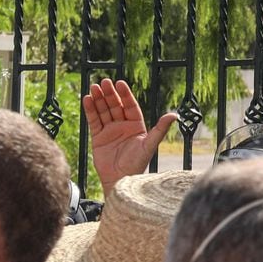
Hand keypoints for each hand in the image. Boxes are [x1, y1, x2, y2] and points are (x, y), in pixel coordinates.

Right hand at [82, 78, 176, 193]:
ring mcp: (110, 131)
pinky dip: (90, 110)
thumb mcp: (150, 144)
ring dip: (98, 99)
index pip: (130, 105)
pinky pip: (94, 121)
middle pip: (115, 106)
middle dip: (110, 94)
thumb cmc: (137, 164)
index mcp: (136, 125)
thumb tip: (174, 115)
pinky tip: (87, 99)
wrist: (120, 179)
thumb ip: (160, 129)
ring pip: (104, 111)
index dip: (125, 94)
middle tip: (104, 82)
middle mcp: (123, 126)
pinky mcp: (98, 137)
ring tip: (94, 87)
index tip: (120, 83)